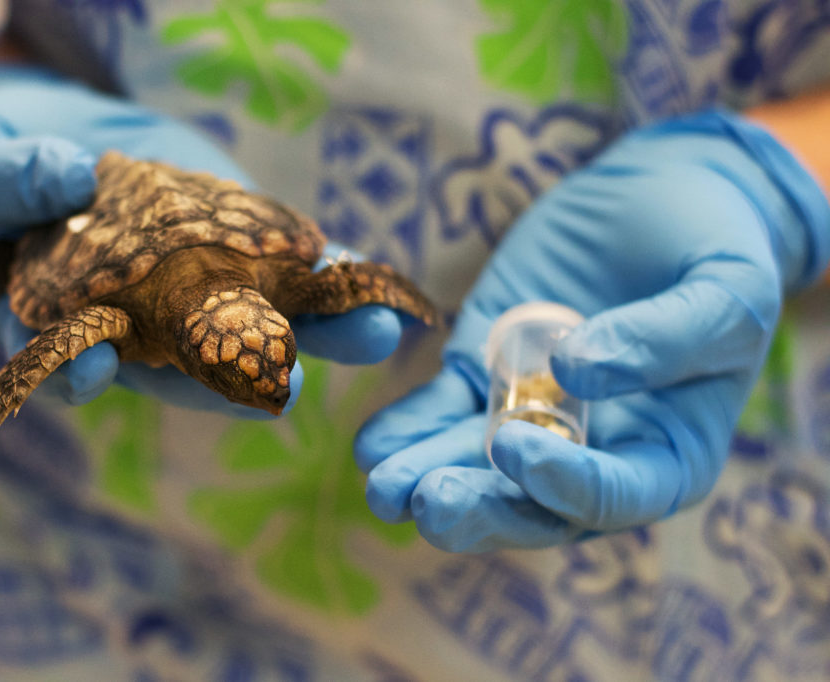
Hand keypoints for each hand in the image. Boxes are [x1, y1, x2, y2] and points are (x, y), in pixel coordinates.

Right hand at [0, 65, 405, 414]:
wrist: (51, 148)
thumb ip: (11, 177)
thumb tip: (64, 175)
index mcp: (66, 328)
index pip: (78, 363)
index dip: (85, 373)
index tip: (99, 371)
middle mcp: (137, 326)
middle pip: (184, 365)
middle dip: (237, 376)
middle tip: (289, 388)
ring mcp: (188, 292)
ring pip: (247, 325)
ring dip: (310, 331)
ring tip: (369, 330)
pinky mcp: (228, 251)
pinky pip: (276, 269)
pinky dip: (317, 272)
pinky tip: (357, 272)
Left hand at [355, 110, 829, 550]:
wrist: (664, 195)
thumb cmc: (715, 246)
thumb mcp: (725, 288)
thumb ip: (667, 337)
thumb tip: (576, 372)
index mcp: (665, 454)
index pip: (616, 495)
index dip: (568, 484)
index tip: (518, 448)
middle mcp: (592, 451)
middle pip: (533, 504)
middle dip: (481, 508)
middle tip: (427, 504)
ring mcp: (531, 414)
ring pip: (476, 466)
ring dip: (428, 480)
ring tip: (383, 490)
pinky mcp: (484, 372)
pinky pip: (442, 410)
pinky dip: (409, 429)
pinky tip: (372, 444)